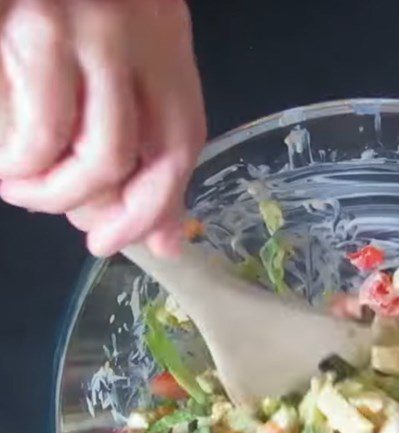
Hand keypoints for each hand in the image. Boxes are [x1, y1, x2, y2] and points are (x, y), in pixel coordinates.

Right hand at [0, 0, 205, 255]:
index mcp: (165, 38)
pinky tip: (6, 167)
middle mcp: (136, 34)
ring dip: (58, 195)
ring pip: (98, 158)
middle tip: (81, 226)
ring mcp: (84, 30)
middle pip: (151, 158)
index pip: (183, 143)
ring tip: (25, 192)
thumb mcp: (122, 48)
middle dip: (112, 212)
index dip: (162, 207)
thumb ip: (145, 133)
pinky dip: (22, 167)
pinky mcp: (30, 27)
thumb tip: (162, 235)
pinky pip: (39, 135)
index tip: (142, 242)